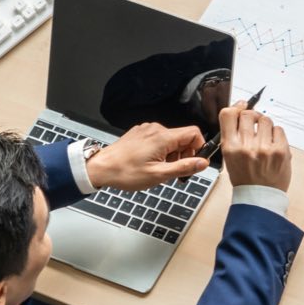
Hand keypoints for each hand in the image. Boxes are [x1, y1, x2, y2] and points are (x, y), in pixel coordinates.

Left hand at [85, 123, 207, 190]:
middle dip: (183, 154)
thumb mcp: (159, 175)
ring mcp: (146, 130)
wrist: (100, 168)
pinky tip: (150, 163)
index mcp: (163, 137)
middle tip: (174, 171)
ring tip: (159, 169)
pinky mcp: (139, 133)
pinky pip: (158, 139)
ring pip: (170, 139)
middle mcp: (156, 129)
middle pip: (182, 137)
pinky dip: (160, 151)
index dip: (198, 148)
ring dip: (171, 154)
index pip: (194, 133)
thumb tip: (202, 163)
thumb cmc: (125, 172)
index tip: (193, 161)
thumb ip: (183, 167)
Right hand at [219, 105, 291, 190]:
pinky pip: (279, 129)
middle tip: (255, 127)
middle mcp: (246, 146)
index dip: (236, 107)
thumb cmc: (245, 178)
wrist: (260, 197)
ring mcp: (264, 148)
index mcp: (230, 147)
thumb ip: (234, 135)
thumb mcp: (230, 157)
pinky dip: (276, 134)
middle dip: (252, 117)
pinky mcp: (280, 150)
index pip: (228, 115)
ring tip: (265, 138)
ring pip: (265, 119)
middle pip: (248, 114)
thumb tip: (241, 110)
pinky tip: (273, 145)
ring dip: (265, 126)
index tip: (241, 106)